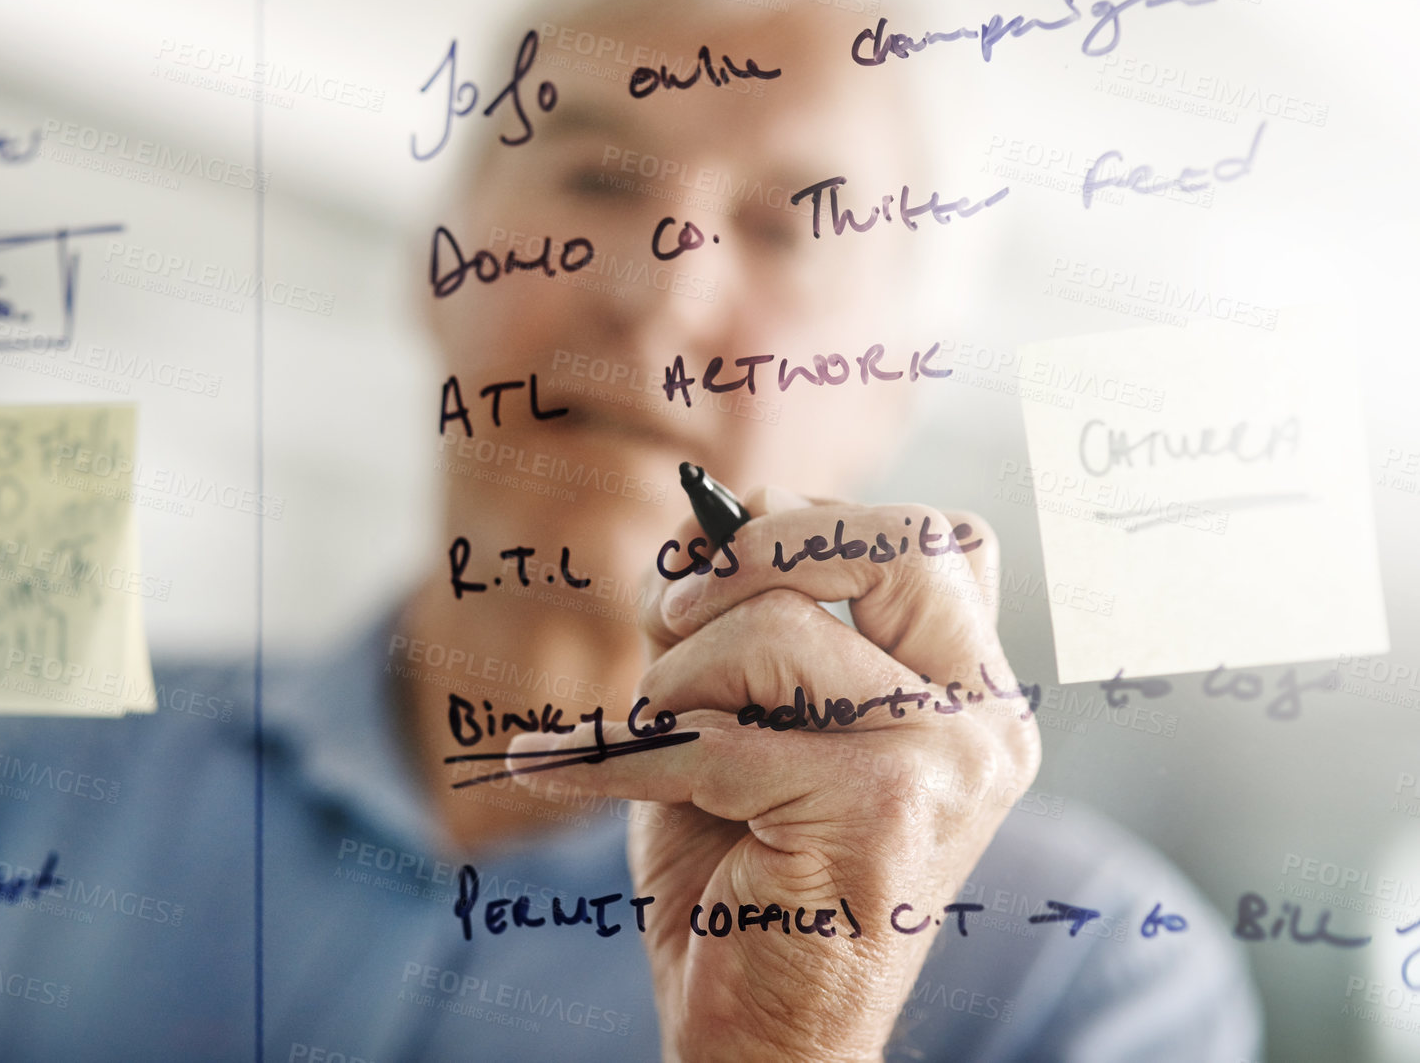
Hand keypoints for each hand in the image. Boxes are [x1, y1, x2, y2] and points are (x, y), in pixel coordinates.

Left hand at [507, 487, 1040, 1061]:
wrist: (763, 1031)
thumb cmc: (750, 868)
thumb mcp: (741, 715)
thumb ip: (738, 620)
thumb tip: (691, 533)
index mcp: (973, 692)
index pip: (939, 540)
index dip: (818, 520)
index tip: (723, 551)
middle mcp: (985, 722)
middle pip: (892, 547)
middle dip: (759, 552)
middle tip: (677, 613)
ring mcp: (946, 766)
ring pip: (782, 632)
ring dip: (675, 680)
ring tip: (647, 737)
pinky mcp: (879, 813)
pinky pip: (710, 742)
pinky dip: (609, 756)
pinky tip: (545, 764)